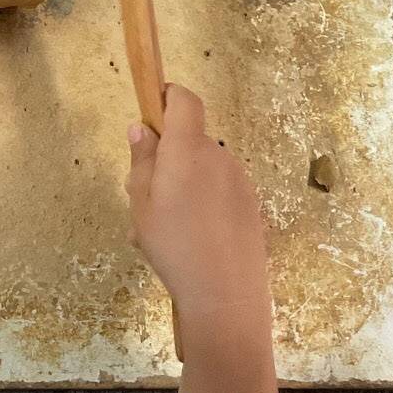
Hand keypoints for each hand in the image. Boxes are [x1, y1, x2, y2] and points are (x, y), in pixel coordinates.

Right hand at [124, 84, 271, 337]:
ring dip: (183, 186)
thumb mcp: (142, 205)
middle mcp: (218, 156)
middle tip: (143, 199)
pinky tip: (190, 242)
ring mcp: (239, 181)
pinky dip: (202, 205)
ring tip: (164, 231)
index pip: (185, 100)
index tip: (152, 112)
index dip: (168, 97)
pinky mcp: (250, 205)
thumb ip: (142, 162)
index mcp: (188, 150)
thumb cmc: (173, 246)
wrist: (226, 296)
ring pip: (203, 170)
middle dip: (167, 158)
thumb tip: (141, 128)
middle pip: (190, 140)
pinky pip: (219, 191)